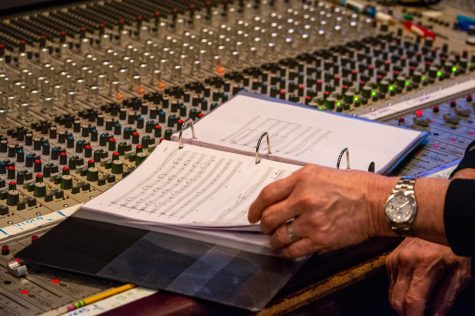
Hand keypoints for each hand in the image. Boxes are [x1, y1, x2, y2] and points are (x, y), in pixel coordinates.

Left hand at [248, 164, 395, 257]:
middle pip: (269, 217)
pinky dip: (286, 252)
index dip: (255, 207)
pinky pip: (293, 251)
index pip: (267, 195)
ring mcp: (312, 221)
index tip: (253, 215)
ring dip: (274, 240)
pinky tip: (288, 249)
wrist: (378, 203)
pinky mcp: (321, 240)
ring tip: (277, 240)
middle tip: (265, 228)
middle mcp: (304, 199)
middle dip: (263, 225)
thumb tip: (275, 199)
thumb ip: (296, 184)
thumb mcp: (320, 173)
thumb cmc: (353, 186)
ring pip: (279, 236)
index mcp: (302, 179)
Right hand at [386, 238, 470, 315]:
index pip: (412, 301)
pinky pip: (390, 282)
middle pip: (396, 300)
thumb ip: (447, 297)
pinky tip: (413, 289)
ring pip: (391, 293)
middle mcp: (404, 262)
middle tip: (419, 315)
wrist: (441, 222)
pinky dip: (399, 291)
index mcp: (424, 266)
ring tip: (419, 304)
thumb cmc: (454, 247)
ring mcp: (395, 259)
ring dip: (402, 303)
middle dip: (406, 314)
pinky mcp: (391, 258)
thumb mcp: (461, 273)